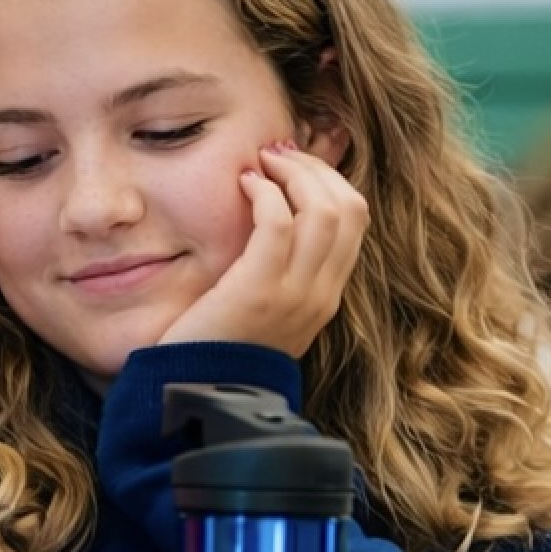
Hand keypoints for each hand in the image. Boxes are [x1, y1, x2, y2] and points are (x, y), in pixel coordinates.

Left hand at [157, 141, 367, 358]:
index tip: (294, 167)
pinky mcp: (259, 291)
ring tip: (261, 162)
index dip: (328, 181)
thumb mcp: (262, 311)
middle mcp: (321, 295)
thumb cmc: (216, 349)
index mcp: (326, 297)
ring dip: (293, 172)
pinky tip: (244, 184)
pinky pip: (280, 223)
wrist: (195, 396)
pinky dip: (265, 193)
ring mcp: (295, 295)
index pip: (354, 221)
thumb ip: (278, 273)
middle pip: (349, 207)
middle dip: (315, 168)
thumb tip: (276, 218)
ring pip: (324, 209)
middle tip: (277, 155)